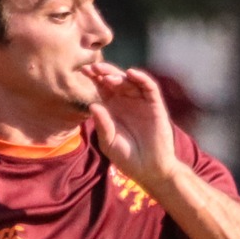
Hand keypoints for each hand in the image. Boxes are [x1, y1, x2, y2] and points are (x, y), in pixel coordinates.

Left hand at [84, 64, 180, 195]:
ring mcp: (141, 102)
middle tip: (93, 68)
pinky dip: (142, 78)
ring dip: (119, 75)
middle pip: (115, 80)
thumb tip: (93, 105)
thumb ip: (102, 125)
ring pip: (130, 81)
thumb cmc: (127, 159)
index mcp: (113, 108)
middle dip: (104, 72)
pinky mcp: (156, 106)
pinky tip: (131, 74)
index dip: (94, 77)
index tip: (83, 71)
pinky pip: (150, 88)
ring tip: (107, 76)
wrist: (150, 170)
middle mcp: (127, 102)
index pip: (102, 87)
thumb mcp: (109, 143)